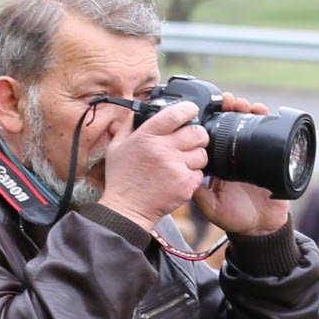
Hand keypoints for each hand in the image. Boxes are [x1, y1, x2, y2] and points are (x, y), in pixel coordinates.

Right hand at [99, 101, 209, 230]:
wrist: (126, 210)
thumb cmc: (121, 179)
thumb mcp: (116, 147)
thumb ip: (128, 125)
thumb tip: (137, 110)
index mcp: (146, 136)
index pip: (175, 114)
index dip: (188, 109)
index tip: (191, 110)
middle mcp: (162, 149)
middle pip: (196, 132)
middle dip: (198, 134)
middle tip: (192, 140)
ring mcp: (175, 167)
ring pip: (201, 154)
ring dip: (196, 156)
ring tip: (183, 162)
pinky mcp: (184, 184)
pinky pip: (200, 173)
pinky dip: (193, 175)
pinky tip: (180, 178)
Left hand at [192, 93, 289, 234]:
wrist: (262, 227)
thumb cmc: (234, 217)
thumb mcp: (211, 207)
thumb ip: (200, 193)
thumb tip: (188, 174)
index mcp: (218, 163)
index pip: (214, 135)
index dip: (212, 121)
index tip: (209, 109)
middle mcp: (234, 156)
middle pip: (232, 124)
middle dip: (231, 109)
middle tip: (229, 101)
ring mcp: (252, 155)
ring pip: (250, 125)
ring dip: (247, 110)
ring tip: (245, 104)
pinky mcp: (270, 158)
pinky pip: (270, 135)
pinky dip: (267, 121)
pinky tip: (263, 112)